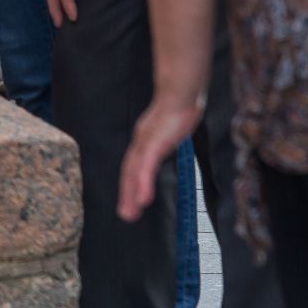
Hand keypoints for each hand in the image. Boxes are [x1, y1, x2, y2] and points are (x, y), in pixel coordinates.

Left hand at [117, 95, 203, 222]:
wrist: (181, 91)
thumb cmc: (179, 105)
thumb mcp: (172, 123)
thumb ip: (169, 129)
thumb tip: (179, 124)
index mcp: (145, 138)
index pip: (134, 164)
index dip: (131, 182)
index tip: (131, 199)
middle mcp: (142, 142)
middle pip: (130, 171)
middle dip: (127, 194)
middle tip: (126, 215)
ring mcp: (147, 143)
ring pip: (135, 173)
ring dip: (131, 194)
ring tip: (129, 214)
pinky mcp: (155, 144)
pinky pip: (146, 168)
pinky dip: (143, 184)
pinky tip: (143, 200)